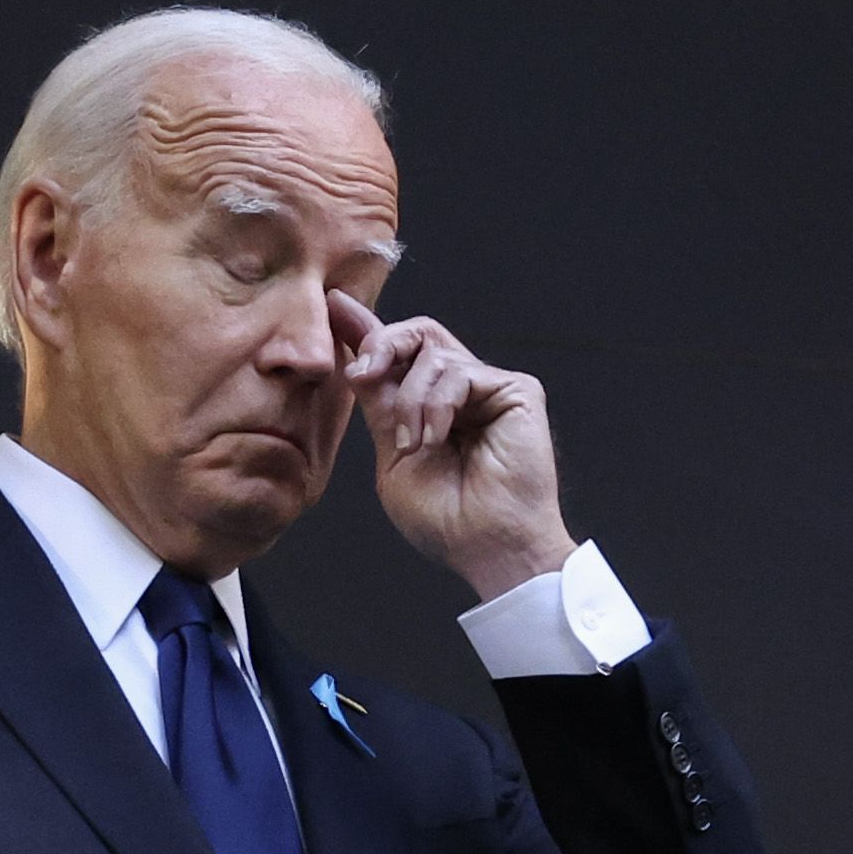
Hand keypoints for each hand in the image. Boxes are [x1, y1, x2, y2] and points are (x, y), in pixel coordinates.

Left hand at [337, 298, 571, 601]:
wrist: (486, 548)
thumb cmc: (446, 519)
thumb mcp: (392, 453)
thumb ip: (378, 399)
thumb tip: (351, 342)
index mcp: (433, 406)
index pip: (400, 354)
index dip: (367, 329)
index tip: (334, 305)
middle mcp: (463, 391)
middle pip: (419, 333)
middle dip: (382, 345)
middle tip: (363, 374)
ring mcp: (491, 389)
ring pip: (432, 353)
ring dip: (409, 399)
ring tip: (413, 444)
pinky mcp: (518, 391)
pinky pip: (460, 371)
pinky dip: (437, 404)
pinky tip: (435, 439)